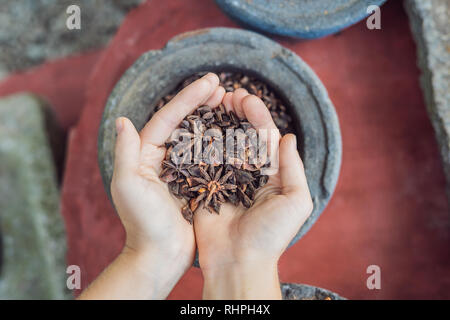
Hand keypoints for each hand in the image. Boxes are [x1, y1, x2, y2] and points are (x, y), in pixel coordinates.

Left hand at [84, 73, 224, 298]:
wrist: (160, 255)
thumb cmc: (143, 223)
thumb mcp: (128, 187)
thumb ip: (126, 152)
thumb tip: (122, 119)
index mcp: (146, 154)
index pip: (169, 118)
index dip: (189, 97)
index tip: (211, 81)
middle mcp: (164, 157)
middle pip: (185, 122)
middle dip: (202, 102)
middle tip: (222, 86)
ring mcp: (181, 169)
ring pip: (199, 136)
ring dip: (214, 118)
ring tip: (230, 102)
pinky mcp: (196, 183)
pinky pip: (210, 157)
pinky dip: (221, 142)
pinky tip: (235, 132)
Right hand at [194, 89, 312, 298]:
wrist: (238, 263)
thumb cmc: (271, 235)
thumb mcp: (295, 201)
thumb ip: (293, 168)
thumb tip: (288, 137)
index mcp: (270, 174)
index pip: (264, 137)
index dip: (256, 115)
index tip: (245, 97)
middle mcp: (247, 173)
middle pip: (241, 135)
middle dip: (236, 113)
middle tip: (227, 94)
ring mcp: (225, 179)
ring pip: (221, 143)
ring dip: (217, 122)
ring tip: (212, 101)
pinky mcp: (205, 187)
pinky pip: (201, 161)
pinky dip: (199, 142)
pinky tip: (195, 124)